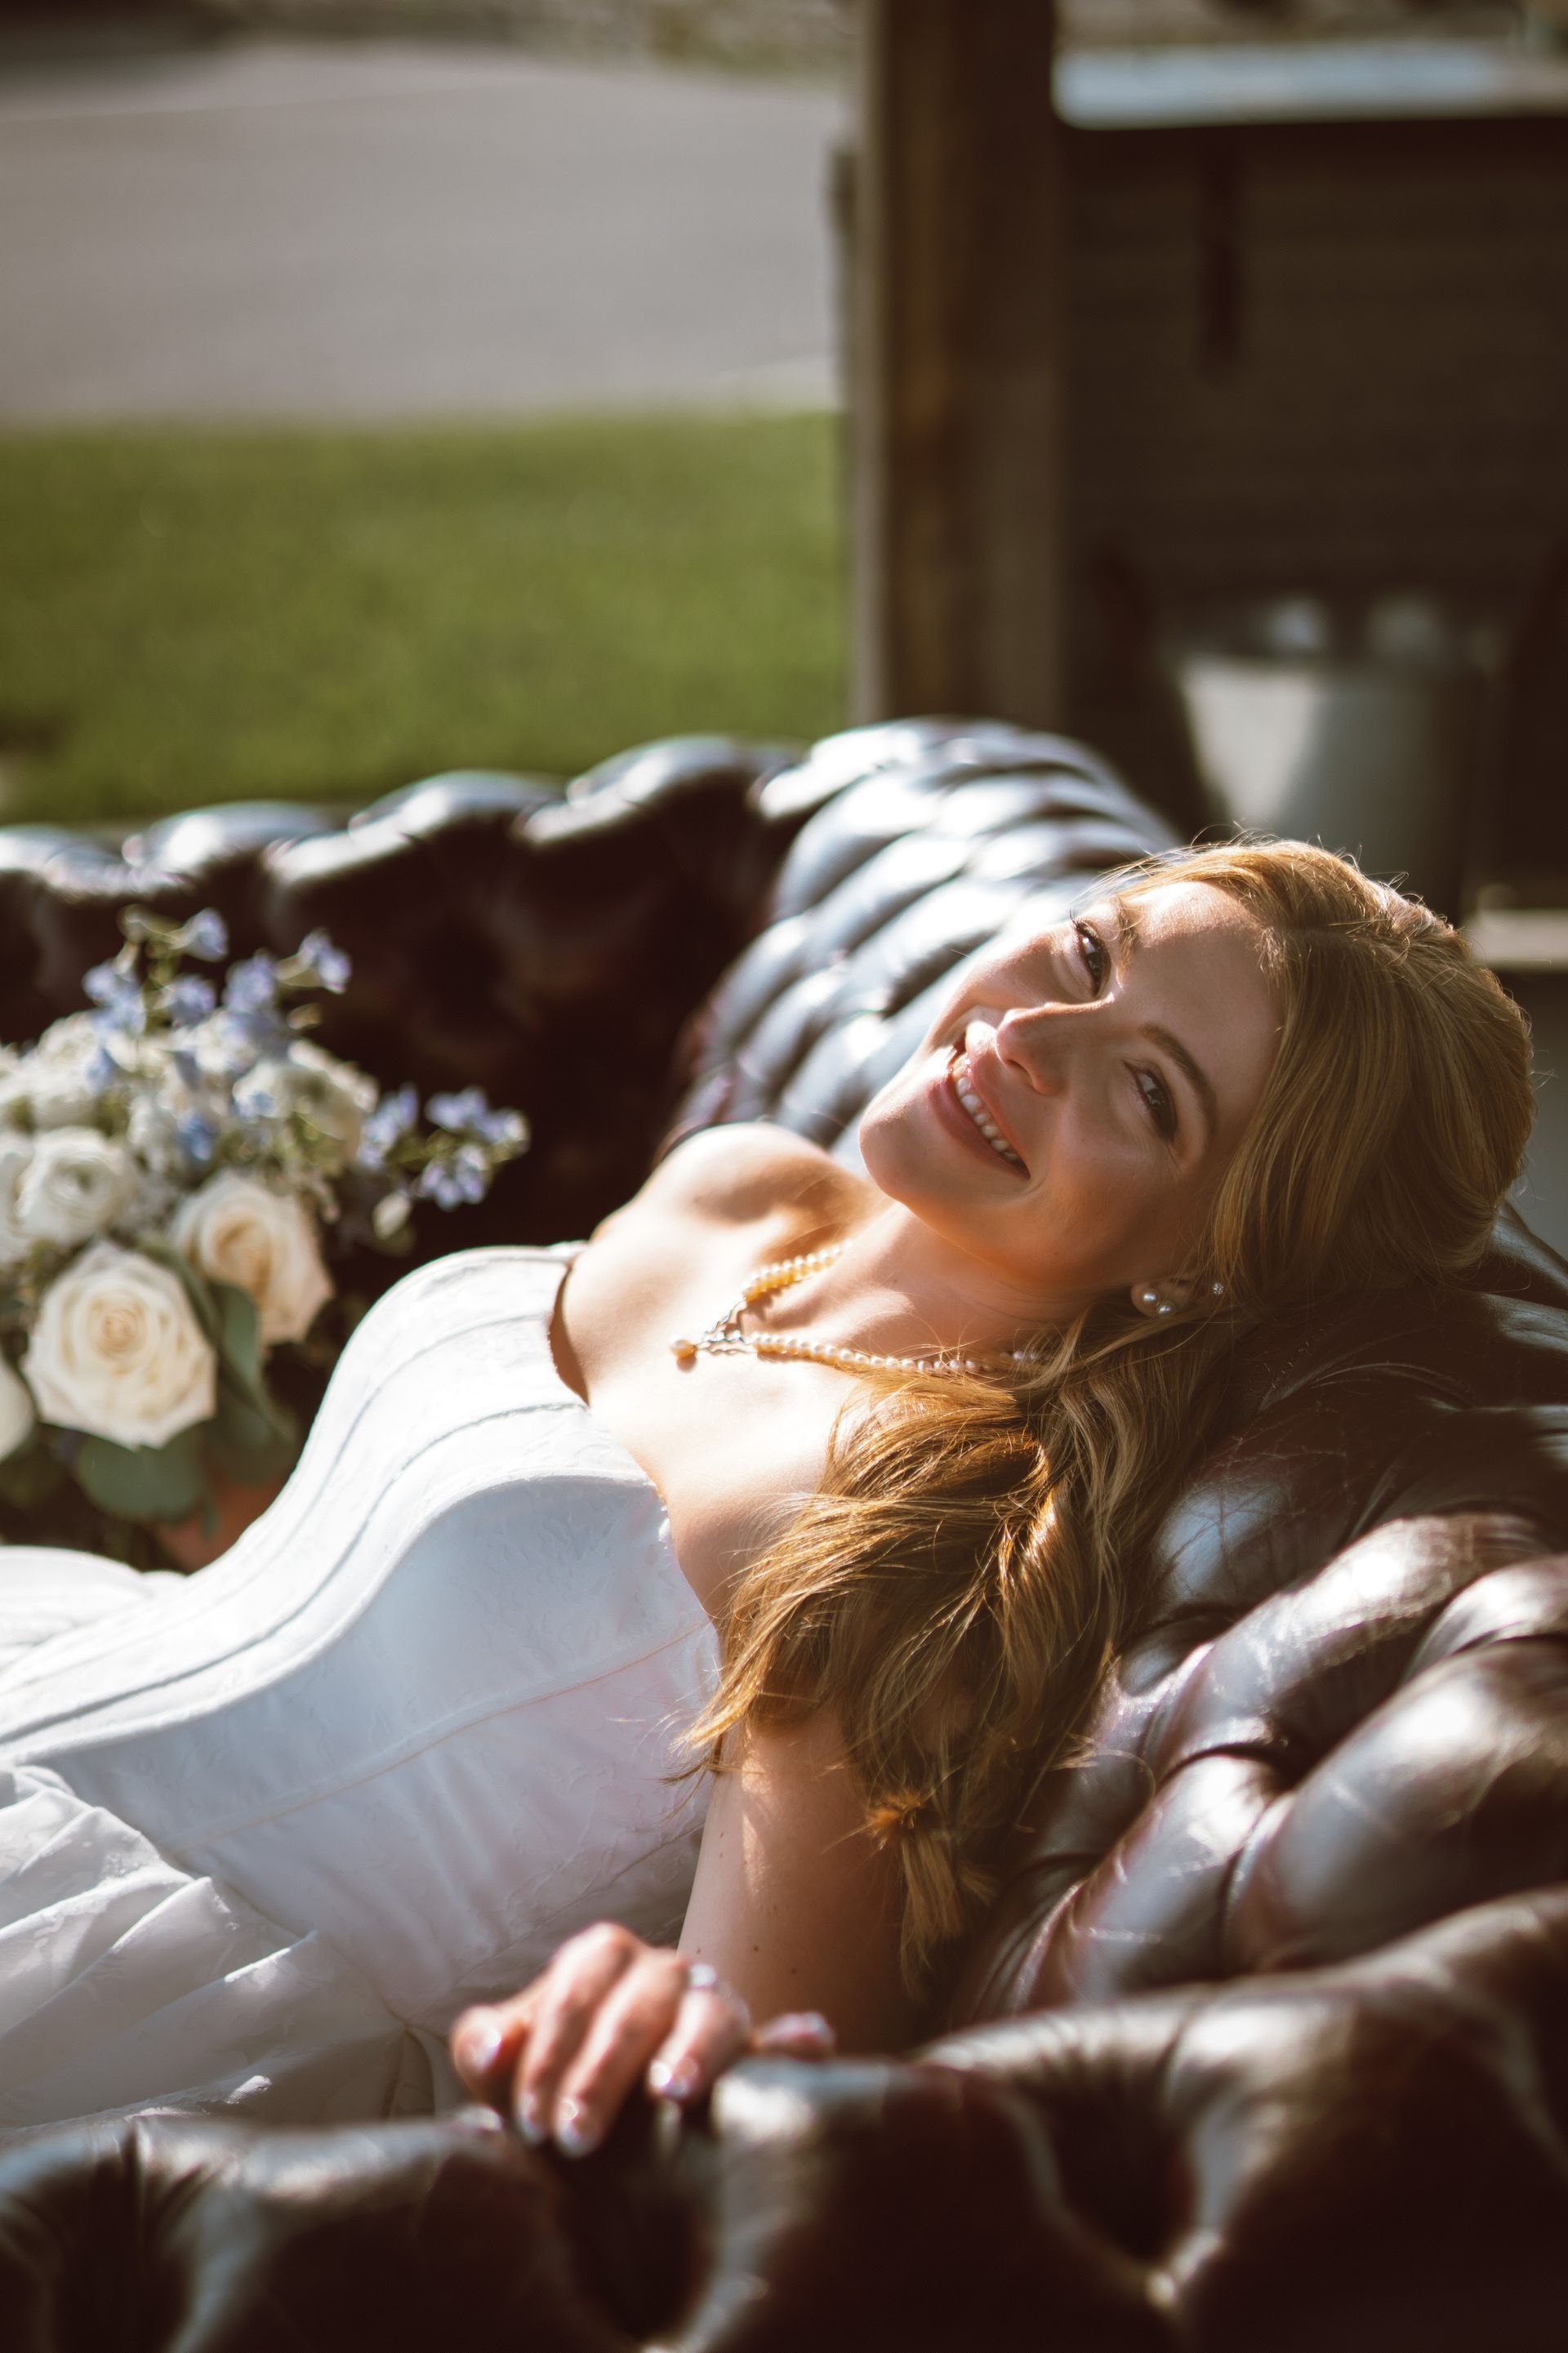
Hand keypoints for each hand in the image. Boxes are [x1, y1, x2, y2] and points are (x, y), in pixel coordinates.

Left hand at [450, 1922, 835, 2158]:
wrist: (607, 2116)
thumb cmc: (553, 2082)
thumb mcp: (512, 2067)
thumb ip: (488, 2050)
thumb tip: (490, 2050)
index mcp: (602, 1960)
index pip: (577, 1986)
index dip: (549, 2053)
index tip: (529, 2124)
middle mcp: (663, 1973)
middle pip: (640, 2002)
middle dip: (604, 2070)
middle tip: (574, 2140)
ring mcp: (714, 2007)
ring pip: (713, 2011)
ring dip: (695, 2049)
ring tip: (673, 2094)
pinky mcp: (756, 2054)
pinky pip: (785, 2041)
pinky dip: (797, 2043)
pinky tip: (810, 2045)